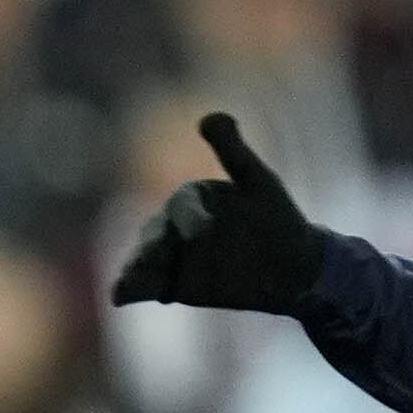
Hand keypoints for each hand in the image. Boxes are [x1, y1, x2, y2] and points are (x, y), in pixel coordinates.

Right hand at [111, 113, 324, 313]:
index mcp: (195, 198)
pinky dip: (130, 289)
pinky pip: (146, 286)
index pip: (183, 203)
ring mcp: (172, 256)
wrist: (292, 269)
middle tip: (155, 256)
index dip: (189, 214)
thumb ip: (233, 152)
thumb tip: (209, 116)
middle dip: (153, 245)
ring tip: (132, 279)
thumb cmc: (278, 219)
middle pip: (155, 233)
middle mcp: (177, 225)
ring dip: (136, 267)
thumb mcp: (259, 183)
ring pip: (145, 259)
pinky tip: (120, 296)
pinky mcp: (172, 285)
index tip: (205, 228)